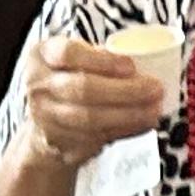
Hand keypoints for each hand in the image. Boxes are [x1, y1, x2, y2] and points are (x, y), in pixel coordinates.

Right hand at [14, 34, 172, 173]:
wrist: (45, 122)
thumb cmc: (69, 79)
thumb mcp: (76, 59)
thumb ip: (101, 57)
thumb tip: (144, 64)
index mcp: (42, 55)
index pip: (68, 53)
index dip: (102, 61)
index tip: (131, 66)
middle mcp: (38, 85)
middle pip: (82, 89)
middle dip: (124, 90)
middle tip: (155, 88)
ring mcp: (45, 116)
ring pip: (90, 118)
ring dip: (129, 114)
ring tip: (155, 108)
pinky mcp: (59, 142)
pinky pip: (96, 137)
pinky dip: (125, 130)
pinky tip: (144, 123)